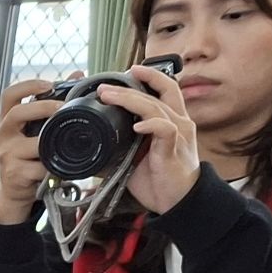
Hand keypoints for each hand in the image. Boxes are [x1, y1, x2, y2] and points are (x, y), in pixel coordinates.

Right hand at [0, 76, 62, 224]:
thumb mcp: (33, 130)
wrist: (14, 190)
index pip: (9, 96)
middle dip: (43, 107)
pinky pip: (40, 167)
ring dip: (53, 142)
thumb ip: (52, 104)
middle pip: (17, 113)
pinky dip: (54, 166)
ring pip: (34, 143)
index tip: (48, 85)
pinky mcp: (14, 174)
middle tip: (64, 108)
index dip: (28, 86)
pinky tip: (61, 165)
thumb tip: (77, 75)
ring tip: (67, 141)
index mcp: (7, 121)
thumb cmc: (27, 155)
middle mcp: (2, 135)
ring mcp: (6, 155)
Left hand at [100, 64, 200, 214]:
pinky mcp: (174, 149)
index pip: (166, 89)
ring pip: (156, 107)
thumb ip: (120, 149)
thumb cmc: (160, 180)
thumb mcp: (136, 160)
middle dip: (131, 86)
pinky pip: (165, 130)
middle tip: (105, 87)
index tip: (130, 71)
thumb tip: (92, 149)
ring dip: (131, 100)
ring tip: (110, 97)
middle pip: (159, 93)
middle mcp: (179, 122)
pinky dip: (151, 125)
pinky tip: (137, 126)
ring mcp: (178, 134)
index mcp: (172, 121)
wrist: (178, 202)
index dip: (150, 77)